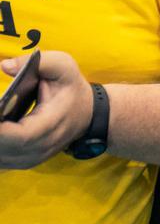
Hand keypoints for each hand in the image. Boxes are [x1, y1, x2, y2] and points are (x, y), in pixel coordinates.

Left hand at [0, 52, 94, 168]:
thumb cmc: (71, 89)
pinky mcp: (21, 161)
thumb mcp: (64, 66)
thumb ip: (40, 62)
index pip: (19, 136)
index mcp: (50, 124)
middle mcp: (40, 148)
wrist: (87, 114)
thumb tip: (5, 66)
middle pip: (2, 150)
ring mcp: (30, 158)